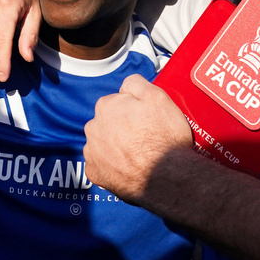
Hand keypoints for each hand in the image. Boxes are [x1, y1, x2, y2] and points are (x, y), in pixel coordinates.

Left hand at [83, 75, 193, 203]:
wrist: (167, 176)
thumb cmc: (164, 137)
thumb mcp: (158, 97)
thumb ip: (136, 83)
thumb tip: (126, 85)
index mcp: (106, 106)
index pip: (116, 103)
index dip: (132, 111)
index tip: (144, 120)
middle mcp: (93, 127)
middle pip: (107, 123)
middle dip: (121, 128)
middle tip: (143, 137)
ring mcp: (92, 152)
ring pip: (102, 143)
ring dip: (115, 147)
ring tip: (137, 154)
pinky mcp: (94, 173)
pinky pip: (100, 165)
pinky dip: (111, 166)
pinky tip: (128, 167)